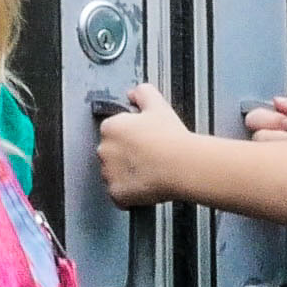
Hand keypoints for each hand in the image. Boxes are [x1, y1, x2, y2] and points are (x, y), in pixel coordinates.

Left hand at [94, 85, 189, 206]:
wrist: (181, 166)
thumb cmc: (170, 138)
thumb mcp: (158, 104)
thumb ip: (142, 92)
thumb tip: (134, 93)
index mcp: (111, 127)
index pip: (113, 130)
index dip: (129, 135)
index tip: (142, 139)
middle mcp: (104, 150)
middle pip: (111, 152)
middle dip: (125, 154)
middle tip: (146, 155)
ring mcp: (108, 173)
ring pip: (113, 174)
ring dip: (125, 173)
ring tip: (147, 170)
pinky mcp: (116, 193)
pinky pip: (118, 194)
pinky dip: (128, 193)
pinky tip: (144, 185)